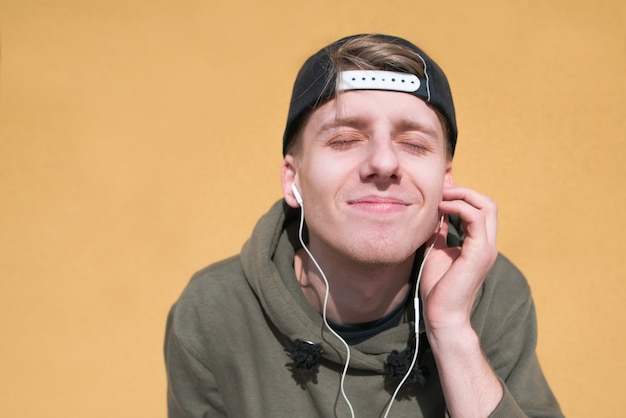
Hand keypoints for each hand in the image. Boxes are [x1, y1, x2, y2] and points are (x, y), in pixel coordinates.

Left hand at [420, 186, 498, 333]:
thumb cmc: (438, 287)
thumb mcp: (436, 250)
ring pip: (486, 206)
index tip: (440, 190)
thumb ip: (439, 231)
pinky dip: (459, 207)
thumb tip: (434, 212)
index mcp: (479, 243)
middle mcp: (487, 243)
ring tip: (440, 197)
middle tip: (441, 190)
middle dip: (464, 191)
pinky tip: (441, 208)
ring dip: (461, 195)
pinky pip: (476, 218)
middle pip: (487, 203)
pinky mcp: (479, 253)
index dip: (461, 195)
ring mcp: (486, 248)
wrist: (442, 314)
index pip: (480, 209)